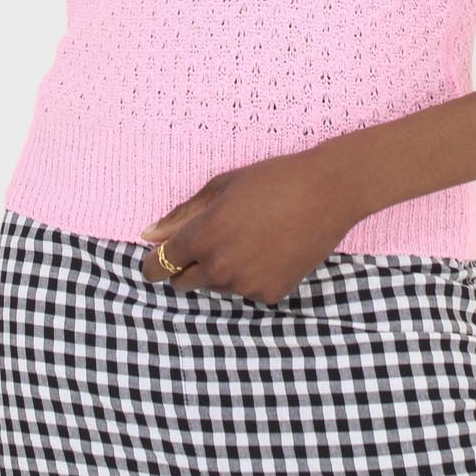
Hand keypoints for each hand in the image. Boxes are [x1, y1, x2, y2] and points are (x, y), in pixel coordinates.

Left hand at [138, 144, 363, 306]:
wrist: (327, 192)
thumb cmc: (272, 180)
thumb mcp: (221, 188)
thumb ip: (181, 215)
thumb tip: (148, 235)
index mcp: (202, 237)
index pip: (159, 266)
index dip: (154, 262)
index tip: (160, 258)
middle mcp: (219, 268)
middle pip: (183, 283)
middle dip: (187, 267)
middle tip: (212, 240)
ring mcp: (245, 286)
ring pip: (216, 286)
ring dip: (221, 269)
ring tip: (250, 236)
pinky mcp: (269, 295)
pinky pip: (246, 290)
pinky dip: (251, 275)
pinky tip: (270, 249)